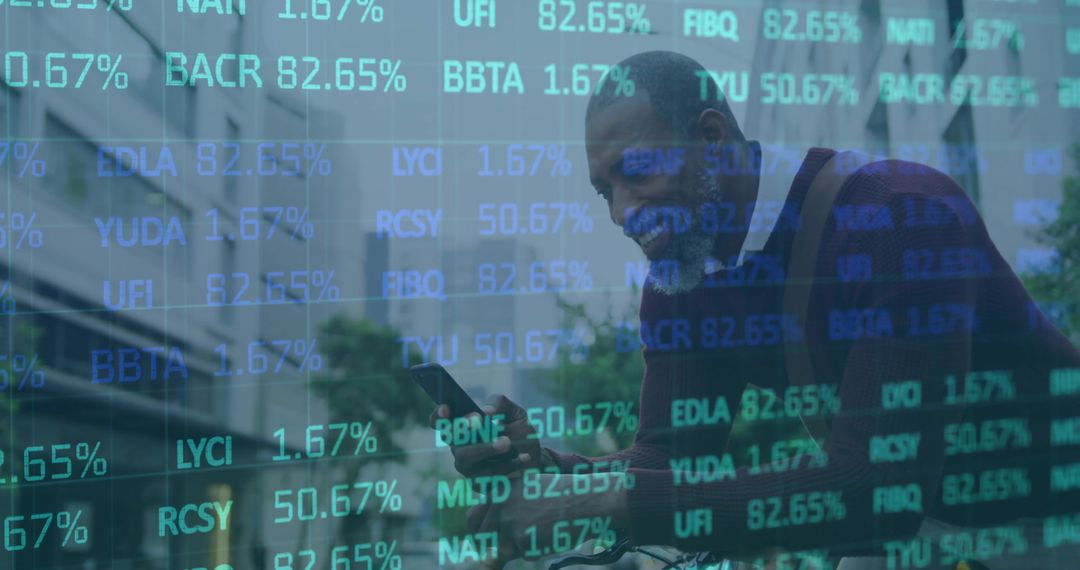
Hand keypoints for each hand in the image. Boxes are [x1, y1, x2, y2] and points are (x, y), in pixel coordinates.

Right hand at [428, 394, 549, 478]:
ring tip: (508, 442)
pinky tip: (524, 458)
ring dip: (486, 448)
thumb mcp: (515, 413)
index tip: (448, 408)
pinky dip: (507, 464)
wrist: (536, 459)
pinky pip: (487, 475)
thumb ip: (501, 404)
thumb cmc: (520, 432)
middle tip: (481, 422)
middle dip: (463, 429)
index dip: (439, 415)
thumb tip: (486, 412)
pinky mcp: (479, 483)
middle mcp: (459, 446)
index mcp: (464, 426)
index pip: (441, 421)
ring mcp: (467, 466)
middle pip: (450, 437)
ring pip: (466, 457)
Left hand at [467, 472, 629, 569]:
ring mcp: (508, 519)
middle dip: (495, 546)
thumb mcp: (530, 495)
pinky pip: (524, 555)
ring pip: (504, 548)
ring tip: (544, 531)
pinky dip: (537, 551)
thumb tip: (486, 548)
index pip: (473, 518)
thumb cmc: (565, 498)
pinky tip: (552, 534)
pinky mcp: (520, 536)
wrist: (590, 499)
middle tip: (515, 546)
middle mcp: (499, 501)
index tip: (485, 542)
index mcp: (501, 488)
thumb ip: (507, 513)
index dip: (480, 533)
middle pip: (482, 536)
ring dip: (521, 547)